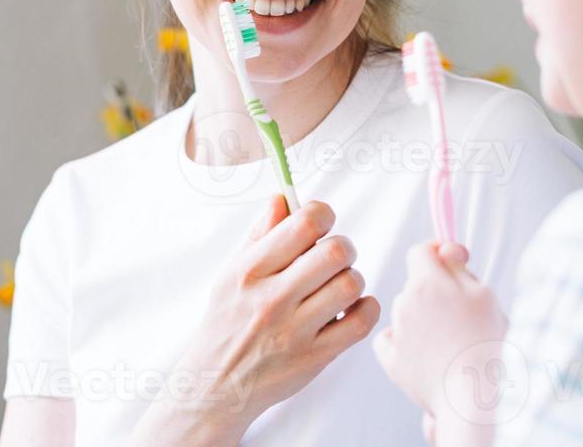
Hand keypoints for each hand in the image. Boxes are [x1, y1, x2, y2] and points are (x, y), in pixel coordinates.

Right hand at [132, 196, 379, 445]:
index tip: (322, 223)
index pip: (304, 222)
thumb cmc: (227, 322)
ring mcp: (294, 330)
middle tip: (335, 256)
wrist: (216, 385)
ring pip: (350, 284)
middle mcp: (272, 298)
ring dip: (352, 278)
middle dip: (343, 246)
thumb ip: (259, 234)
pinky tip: (351, 308)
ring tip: (338, 285)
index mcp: (251, 270)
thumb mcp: (231, 274)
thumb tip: (283, 197)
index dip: (323, 213)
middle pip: (334, 251)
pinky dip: (365, 309)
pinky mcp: (314, 357)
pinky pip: (360, 323)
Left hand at [373, 241, 506, 431]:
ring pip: (406, 312)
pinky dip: (404, 344)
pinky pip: (392, 338)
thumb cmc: (483, 343)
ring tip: (448, 343)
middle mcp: (404, 302)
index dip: (436, 254)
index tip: (449, 265)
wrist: (469, 397)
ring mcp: (395, 330)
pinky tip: (425, 355)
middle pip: (415, 284)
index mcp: (427, 282)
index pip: (420, 250)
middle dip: (434, 293)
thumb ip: (459, 266)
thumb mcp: (484, 295)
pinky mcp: (389, 357)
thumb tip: (442, 248)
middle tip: (459, 317)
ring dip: (422, 319)